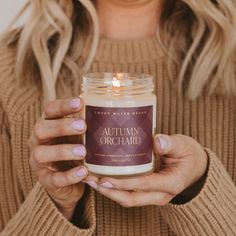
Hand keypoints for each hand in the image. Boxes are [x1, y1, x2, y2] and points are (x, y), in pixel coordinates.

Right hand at [28, 97, 87, 219]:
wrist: (66, 180)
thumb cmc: (73, 149)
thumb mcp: (78, 135)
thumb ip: (87, 125)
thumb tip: (111, 111)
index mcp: (48, 125)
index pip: (50, 111)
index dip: (63, 106)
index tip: (80, 102)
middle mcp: (39, 141)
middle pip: (41, 129)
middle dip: (62, 126)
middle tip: (82, 126)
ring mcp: (39, 161)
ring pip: (42, 154)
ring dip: (63, 151)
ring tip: (83, 151)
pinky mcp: (46, 180)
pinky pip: (54, 179)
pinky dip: (69, 175)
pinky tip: (83, 172)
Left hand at [94, 134, 207, 206]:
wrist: (195, 166)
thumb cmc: (189, 154)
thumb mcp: (183, 145)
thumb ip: (171, 144)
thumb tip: (157, 141)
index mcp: (171, 183)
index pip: (143, 185)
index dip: (123, 183)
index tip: (105, 179)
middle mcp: (161, 194)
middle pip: (131, 199)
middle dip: (109, 192)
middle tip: (91, 181)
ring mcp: (154, 195)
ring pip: (128, 199)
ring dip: (109, 192)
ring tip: (91, 181)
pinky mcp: (149, 192)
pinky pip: (130, 193)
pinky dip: (115, 188)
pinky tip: (103, 178)